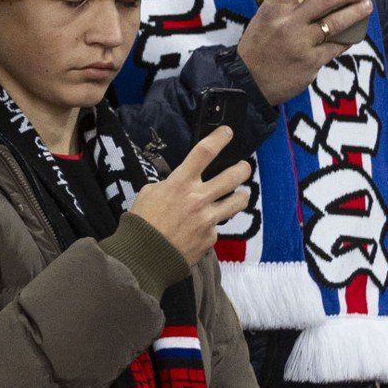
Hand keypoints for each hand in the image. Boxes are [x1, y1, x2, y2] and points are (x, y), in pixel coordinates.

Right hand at [127, 125, 251, 265]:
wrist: (146, 255)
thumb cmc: (143, 222)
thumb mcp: (149, 193)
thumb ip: (168, 186)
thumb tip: (177, 185)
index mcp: (179, 183)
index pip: (204, 153)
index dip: (218, 138)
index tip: (227, 132)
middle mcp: (198, 198)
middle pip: (232, 176)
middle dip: (242, 169)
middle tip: (244, 167)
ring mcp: (208, 218)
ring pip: (237, 201)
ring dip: (242, 196)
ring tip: (241, 195)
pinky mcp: (211, 237)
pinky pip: (218, 226)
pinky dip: (213, 225)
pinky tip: (204, 227)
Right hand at [235, 0, 372, 104]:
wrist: (247, 81)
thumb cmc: (259, 46)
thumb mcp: (266, 18)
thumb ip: (290, 6)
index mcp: (273, 7)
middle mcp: (287, 22)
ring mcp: (301, 43)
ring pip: (338, 23)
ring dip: (357, 12)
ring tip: (366, 6)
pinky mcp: (312, 61)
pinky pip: (338, 46)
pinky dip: (348, 37)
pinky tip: (352, 33)